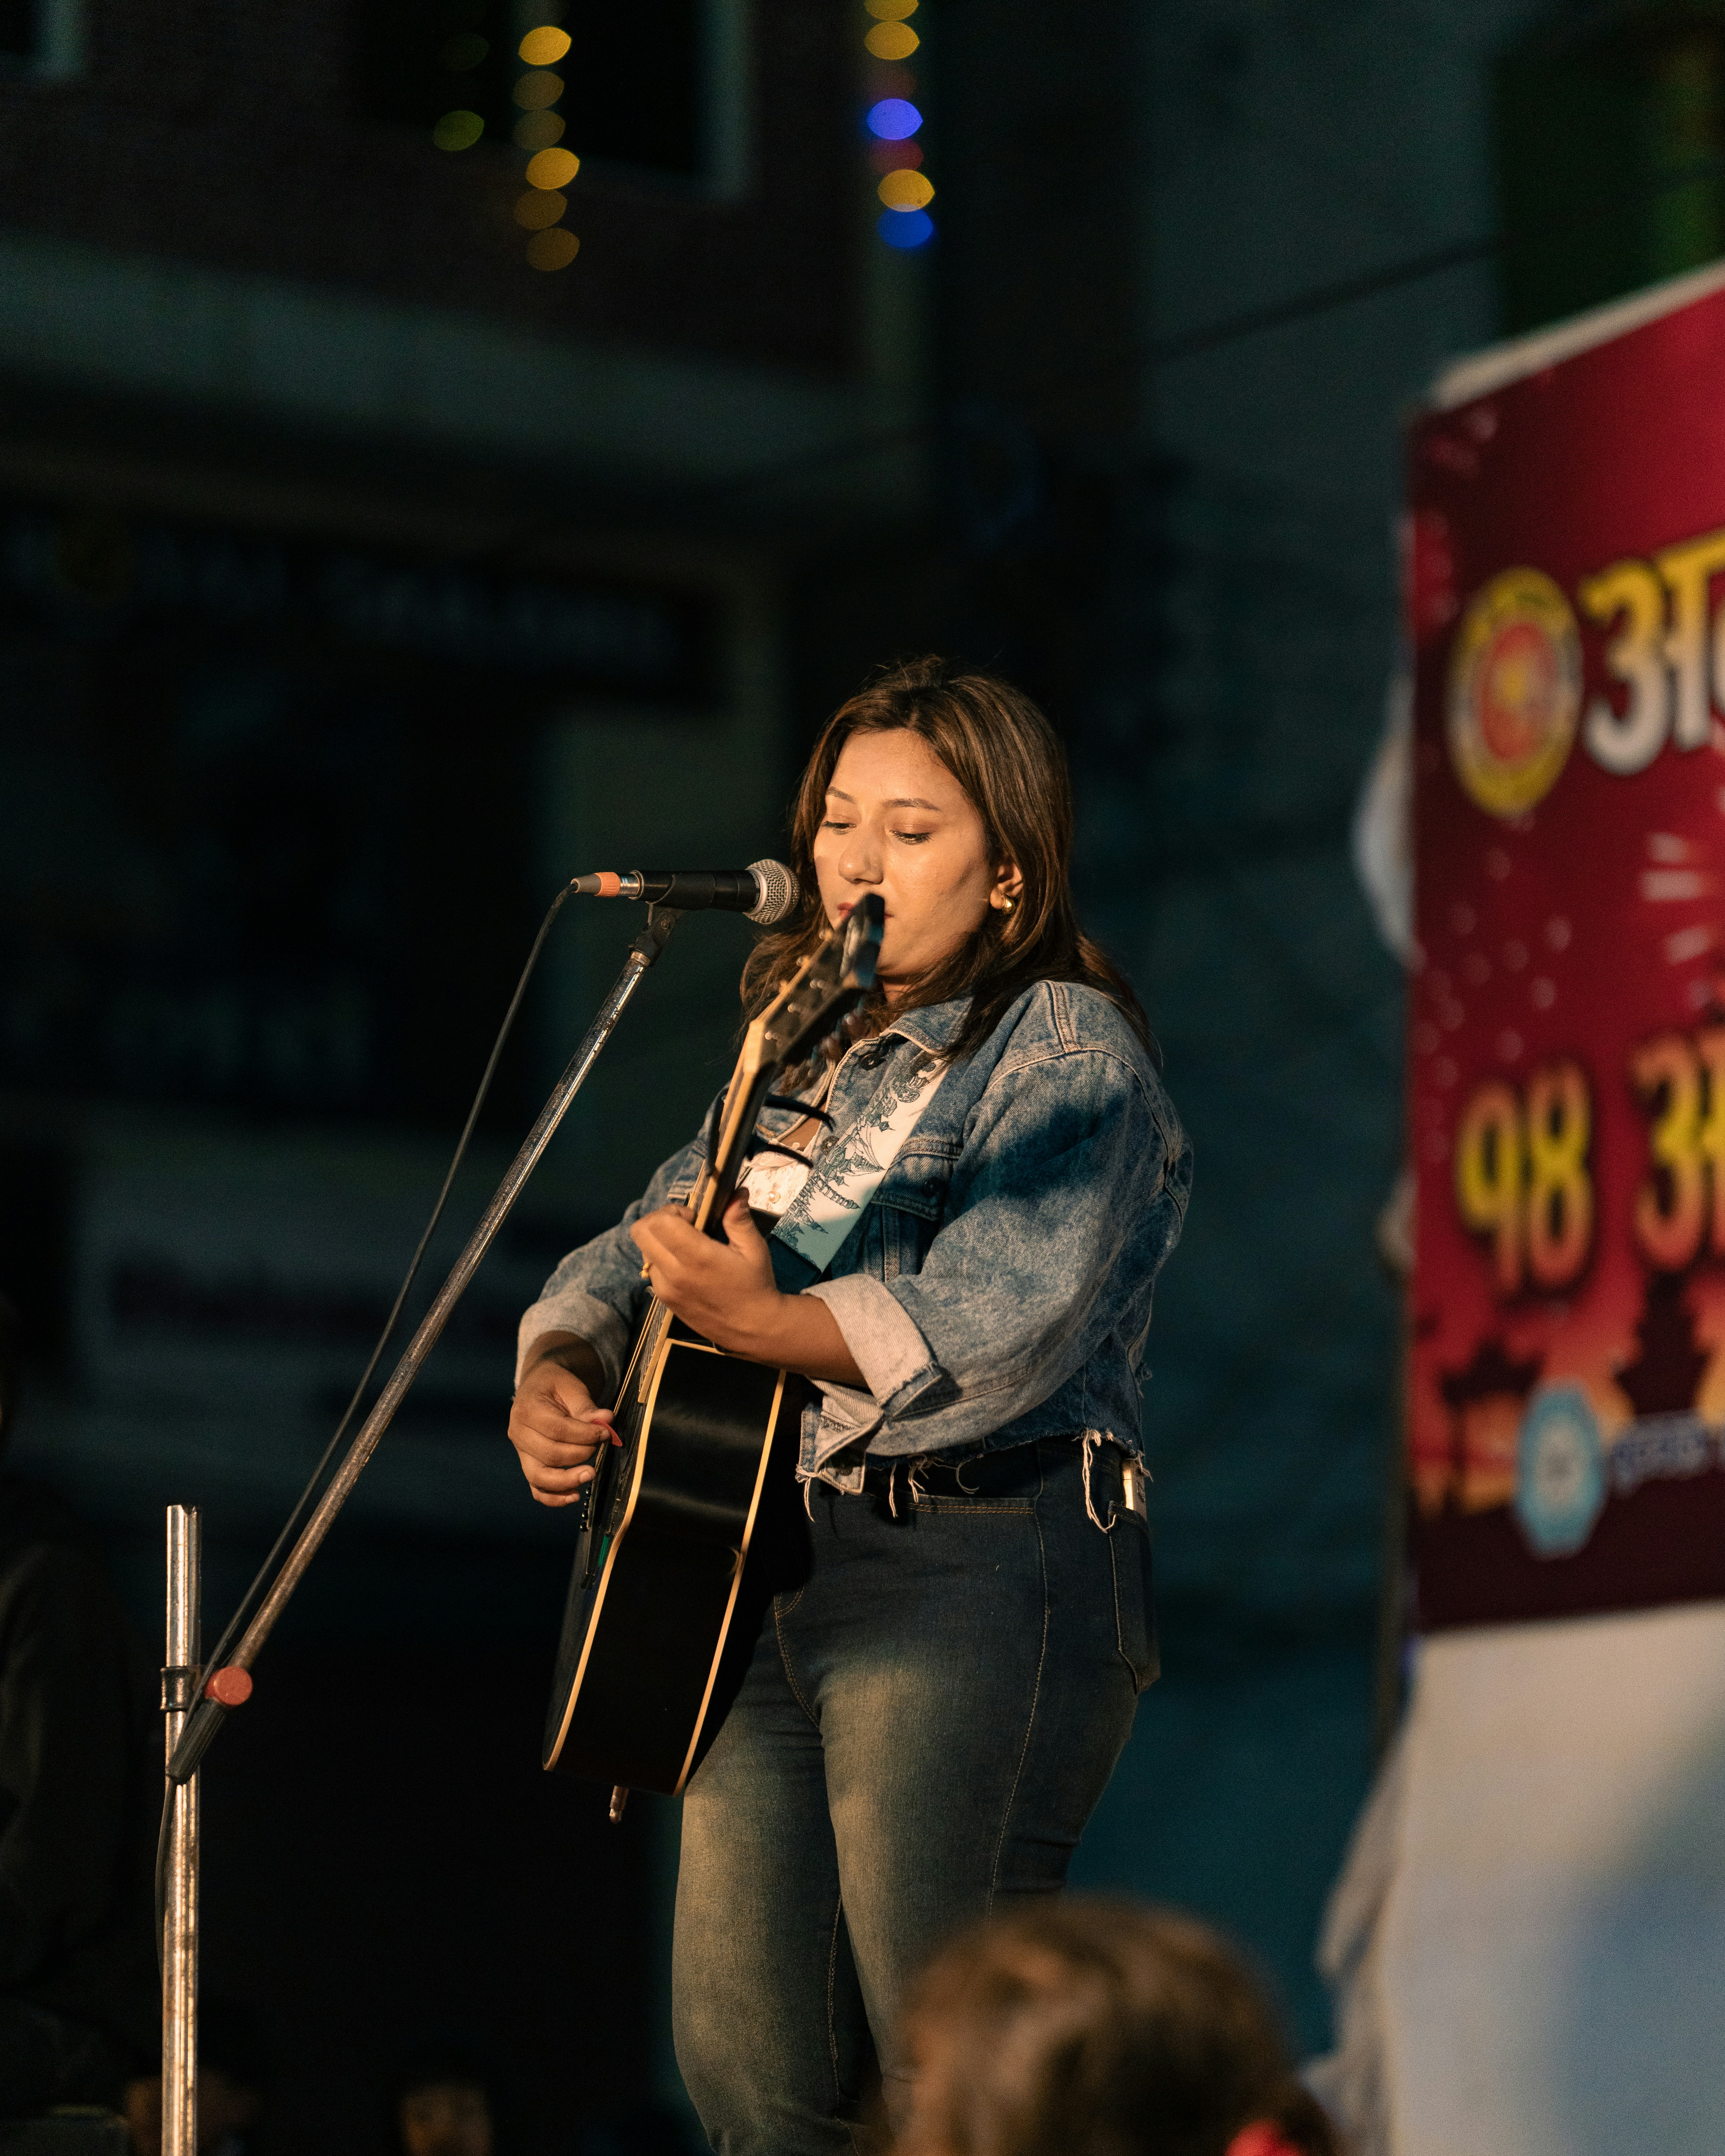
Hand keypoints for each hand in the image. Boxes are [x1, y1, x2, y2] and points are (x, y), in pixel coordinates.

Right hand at [507, 1338, 615, 1507]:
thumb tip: (606, 1420)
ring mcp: (521, 1453)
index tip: (605, 1433)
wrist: (538, 1388)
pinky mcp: (527, 1465)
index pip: (557, 1429)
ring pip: (539, 1476)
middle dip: (580, 1453)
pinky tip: (574, 1495)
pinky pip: (536, 1489)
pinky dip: (554, 1497)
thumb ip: (587, 1406)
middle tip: (599, 1445)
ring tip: (590, 1475)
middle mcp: (518, 1433)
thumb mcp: (571, 1387)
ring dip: (567, 1480)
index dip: (585, 1434)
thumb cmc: (555, 1386)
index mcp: (527, 1409)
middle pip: (550, 1454)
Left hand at [629, 1195, 781, 1355]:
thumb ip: (738, 1219)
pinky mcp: (664, 1300)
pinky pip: (651, 1270)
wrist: (753, 1328)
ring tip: (685, 1246)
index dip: (673, 1210)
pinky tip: (685, 1265)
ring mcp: (665, 1289)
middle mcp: (674, 1273)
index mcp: (696, 1257)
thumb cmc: (755, 1285)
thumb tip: (736, 1192)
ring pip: (644, 1250)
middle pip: (641, 1231)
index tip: (694, 1216)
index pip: (659, 1221)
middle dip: (659, 1220)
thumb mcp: (753, 1249)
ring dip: (659, 1240)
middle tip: (684, 1225)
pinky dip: (661, 1259)